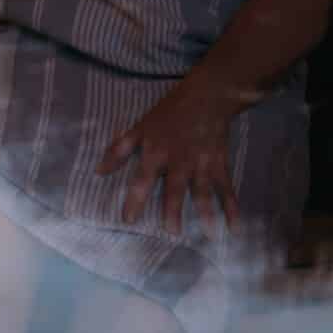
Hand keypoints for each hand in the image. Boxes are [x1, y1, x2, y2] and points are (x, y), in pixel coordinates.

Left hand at [98, 79, 242, 238]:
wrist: (206, 96)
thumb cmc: (168, 113)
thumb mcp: (139, 127)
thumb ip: (119, 150)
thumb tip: (98, 171)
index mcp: (155, 152)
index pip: (142, 179)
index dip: (135, 199)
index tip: (128, 220)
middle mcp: (178, 161)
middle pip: (175, 188)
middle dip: (173, 210)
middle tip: (171, 233)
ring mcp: (201, 163)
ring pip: (203, 191)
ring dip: (206, 213)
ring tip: (209, 236)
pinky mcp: (219, 163)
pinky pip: (226, 188)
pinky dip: (232, 207)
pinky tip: (234, 226)